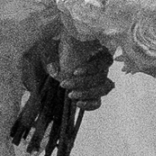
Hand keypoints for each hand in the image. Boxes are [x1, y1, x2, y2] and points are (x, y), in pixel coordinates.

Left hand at [10, 29, 111, 155]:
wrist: (51, 66)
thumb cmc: (56, 54)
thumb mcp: (52, 50)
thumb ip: (53, 56)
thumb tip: (53, 68)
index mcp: (95, 53)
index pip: (104, 60)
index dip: (92, 68)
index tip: (74, 72)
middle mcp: (101, 67)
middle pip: (101, 77)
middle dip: (83, 82)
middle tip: (64, 84)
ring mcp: (99, 82)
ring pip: (104, 89)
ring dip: (87, 93)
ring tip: (70, 95)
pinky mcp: (93, 95)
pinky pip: (98, 102)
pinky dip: (90, 105)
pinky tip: (78, 104)